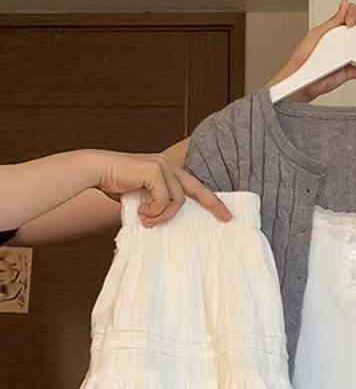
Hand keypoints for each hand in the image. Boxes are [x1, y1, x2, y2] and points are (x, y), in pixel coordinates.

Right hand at [92, 150, 231, 225]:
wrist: (95, 172)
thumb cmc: (115, 185)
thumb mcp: (141, 198)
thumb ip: (156, 205)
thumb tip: (165, 223)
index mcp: (167, 171)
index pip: (194, 187)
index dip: (211, 201)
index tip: (226, 215)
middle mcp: (168, 166)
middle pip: (197, 189)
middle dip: (214, 205)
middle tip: (227, 220)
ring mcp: (163, 166)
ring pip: (178, 201)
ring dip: (163, 216)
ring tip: (146, 220)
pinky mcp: (155, 170)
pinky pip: (165, 200)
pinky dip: (155, 211)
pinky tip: (141, 213)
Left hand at [269, 0, 355, 102]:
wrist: (304, 79)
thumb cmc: (306, 57)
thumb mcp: (320, 33)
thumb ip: (335, 21)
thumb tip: (345, 4)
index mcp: (338, 27)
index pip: (354, 14)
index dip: (355, 14)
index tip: (350, 22)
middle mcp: (347, 39)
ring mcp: (352, 54)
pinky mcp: (353, 70)